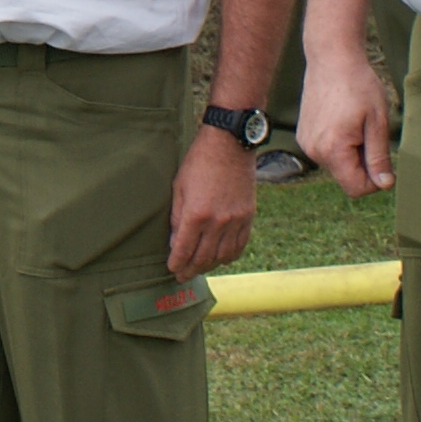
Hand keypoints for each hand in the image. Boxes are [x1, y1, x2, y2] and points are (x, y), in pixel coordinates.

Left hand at [165, 133, 258, 280]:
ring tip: (200, 269)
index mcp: (196, 214)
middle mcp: (217, 222)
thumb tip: (175, 243)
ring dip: (209, 266)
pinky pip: (239, 246)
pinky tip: (220, 258)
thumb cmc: (199, 162)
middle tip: (183, 276)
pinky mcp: (248, 217)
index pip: (184, 250)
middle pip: (203, 258)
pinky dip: (229, 256)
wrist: (230, 145)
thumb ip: (177, 218)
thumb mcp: (179, 188)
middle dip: (191, 270)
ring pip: (222, 256)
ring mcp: (235, 221)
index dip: (177, 264)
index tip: (172, 269)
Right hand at [299, 48, 392, 197]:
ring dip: (351, 152)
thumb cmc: (359, 85)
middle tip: (369, 131)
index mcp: (333, 150)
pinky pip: (327, 152)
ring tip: (355, 122)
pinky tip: (342, 119)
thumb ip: (379, 157)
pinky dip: (339, 144)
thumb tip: (385, 184)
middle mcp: (314, 151)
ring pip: (337, 165)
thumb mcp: (377, 121)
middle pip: (346, 177)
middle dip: (363, 162)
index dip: (375, 180)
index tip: (383, 157)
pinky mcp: (303, 135)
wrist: (332, 58)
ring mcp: (306, 143)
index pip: (356, 189)